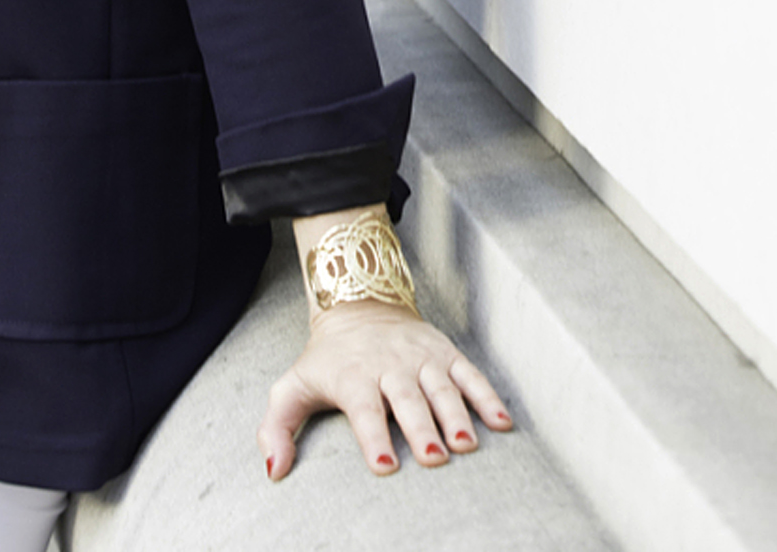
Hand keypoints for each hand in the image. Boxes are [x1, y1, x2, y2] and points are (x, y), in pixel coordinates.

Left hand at [258, 298, 511, 478]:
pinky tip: (503, 423)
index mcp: (353, 375)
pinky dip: (487, 396)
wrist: (358, 305)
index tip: (384, 465)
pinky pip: (469, 373)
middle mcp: (389, 365)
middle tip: (435, 458)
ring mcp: (420, 357)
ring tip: (466, 446)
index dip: (373, 435)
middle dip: (421, 428)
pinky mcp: (444, 352)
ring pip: (440, 387)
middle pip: (407, 399)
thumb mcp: (293, 386)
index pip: (364, 407)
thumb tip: (274, 471)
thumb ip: (277, 428)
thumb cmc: (327, 360)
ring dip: (456, 415)